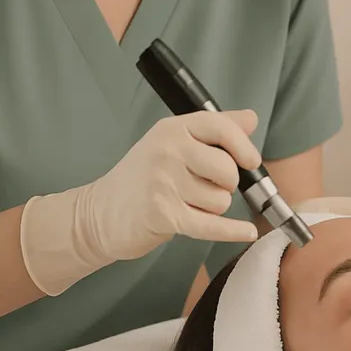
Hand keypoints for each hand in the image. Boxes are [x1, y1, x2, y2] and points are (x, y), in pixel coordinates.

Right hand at [20, 110, 260, 294]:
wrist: (99, 213)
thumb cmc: (141, 177)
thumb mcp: (172, 142)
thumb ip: (213, 128)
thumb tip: (251, 118)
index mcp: (172, 129)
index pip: (220, 127)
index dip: (243, 146)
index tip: (251, 161)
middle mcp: (168, 151)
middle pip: (227, 170)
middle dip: (226, 184)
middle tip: (206, 187)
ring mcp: (164, 183)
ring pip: (220, 201)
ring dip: (213, 208)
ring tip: (188, 203)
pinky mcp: (163, 215)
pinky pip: (211, 225)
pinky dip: (233, 231)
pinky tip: (247, 232)